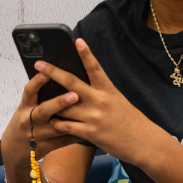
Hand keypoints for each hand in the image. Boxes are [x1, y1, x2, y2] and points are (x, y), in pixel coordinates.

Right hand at [1, 71, 83, 166]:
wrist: (15, 148)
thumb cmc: (25, 120)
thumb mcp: (26, 107)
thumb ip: (38, 96)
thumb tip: (59, 75)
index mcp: (24, 107)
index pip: (29, 91)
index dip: (37, 81)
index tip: (47, 72)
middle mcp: (29, 120)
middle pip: (44, 111)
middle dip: (59, 103)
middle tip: (75, 95)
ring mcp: (39, 135)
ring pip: (58, 127)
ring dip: (73, 119)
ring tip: (89, 111)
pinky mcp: (48, 146)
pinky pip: (65, 140)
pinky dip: (77, 133)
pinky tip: (89, 126)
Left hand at [36, 38, 162, 164]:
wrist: (143, 142)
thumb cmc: (130, 120)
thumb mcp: (117, 100)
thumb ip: (100, 93)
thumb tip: (79, 88)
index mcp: (108, 90)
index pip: (95, 67)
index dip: (86, 53)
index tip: (77, 40)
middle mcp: (100, 100)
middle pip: (71, 83)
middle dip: (53, 72)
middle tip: (38, 64)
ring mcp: (93, 117)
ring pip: (64, 106)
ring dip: (51, 103)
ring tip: (40, 100)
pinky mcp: (90, 132)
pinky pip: (66, 126)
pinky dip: (57, 123)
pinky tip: (53, 121)